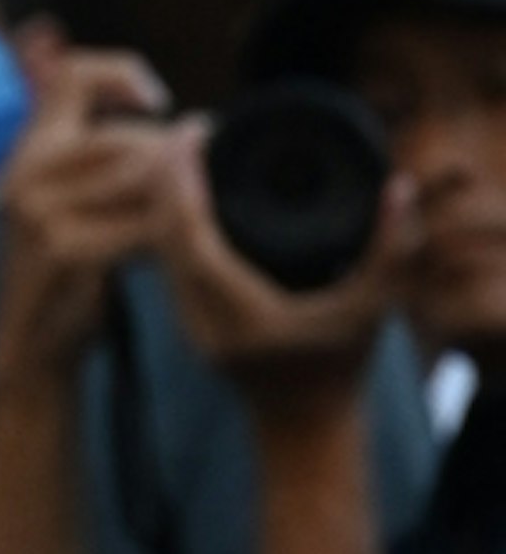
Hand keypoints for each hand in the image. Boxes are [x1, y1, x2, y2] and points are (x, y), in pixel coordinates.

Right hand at [0, 44, 194, 386]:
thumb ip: (106, 157)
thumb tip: (192, 124)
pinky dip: (167, 239)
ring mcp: (40, 212)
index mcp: (28, 151)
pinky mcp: (64, 250)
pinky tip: (164, 257)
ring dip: (174, 203)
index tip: (158, 102)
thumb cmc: (70, 271)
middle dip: (172, 164)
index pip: (72, 75)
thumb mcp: (76, 201)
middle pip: (130, 137)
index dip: (121, 74)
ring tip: (172, 231)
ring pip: (143, 177)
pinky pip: (144, 225)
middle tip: (194, 194)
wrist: (34, 346)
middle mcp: (26, 172)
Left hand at [153, 142, 401, 418]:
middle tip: (192, 126)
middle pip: (162, 233)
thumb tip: (397, 188)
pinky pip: (164, 259)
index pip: (190, 235)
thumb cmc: (341, 367)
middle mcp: (201, 320)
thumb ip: (389, 250)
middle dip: (167, 174)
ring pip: (156, 246)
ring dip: (164, 194)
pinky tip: (184, 189)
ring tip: (188, 148)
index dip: (183, 178)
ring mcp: (186, 323)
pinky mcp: (185, 321)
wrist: (303, 426)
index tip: (196, 130)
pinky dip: (169, 218)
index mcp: (240, 315)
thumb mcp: (372, 308)